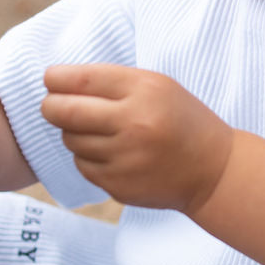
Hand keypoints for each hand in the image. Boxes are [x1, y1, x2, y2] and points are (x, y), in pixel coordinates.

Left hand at [41, 64, 231, 215]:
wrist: (214, 171)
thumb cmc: (182, 120)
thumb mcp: (158, 87)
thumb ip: (113, 82)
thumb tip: (57, 83)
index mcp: (144, 91)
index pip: (80, 79)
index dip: (55, 78)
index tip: (51, 80)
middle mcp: (133, 124)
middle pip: (65, 112)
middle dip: (50, 106)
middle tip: (51, 106)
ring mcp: (125, 158)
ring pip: (71, 140)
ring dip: (74, 133)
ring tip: (98, 131)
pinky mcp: (119, 185)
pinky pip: (83, 166)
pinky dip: (89, 157)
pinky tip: (112, 153)